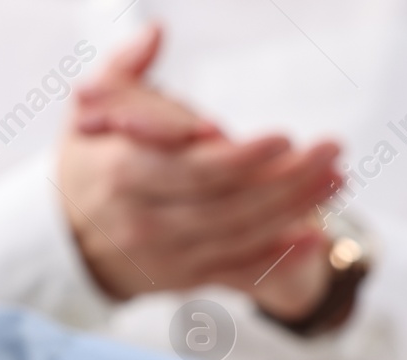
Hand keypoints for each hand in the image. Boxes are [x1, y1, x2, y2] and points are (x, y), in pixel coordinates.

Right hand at [58, 23, 342, 317]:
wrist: (68, 238)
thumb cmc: (91, 159)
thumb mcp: (89, 108)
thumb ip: (123, 70)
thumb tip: (154, 34)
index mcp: (121, 176)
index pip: (190, 170)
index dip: (239, 159)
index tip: (284, 137)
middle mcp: (143, 223)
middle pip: (225, 205)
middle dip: (285, 179)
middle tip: (332, 149)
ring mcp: (164, 257)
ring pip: (238, 236)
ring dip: (294, 210)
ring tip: (337, 178)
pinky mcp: (182, 278)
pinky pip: (236, 271)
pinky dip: (278, 257)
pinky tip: (316, 236)